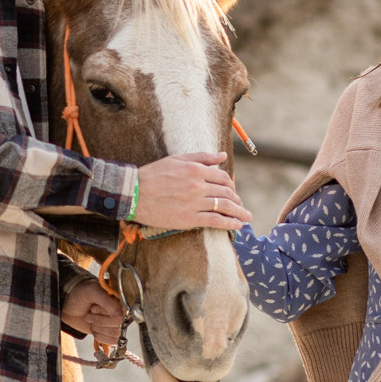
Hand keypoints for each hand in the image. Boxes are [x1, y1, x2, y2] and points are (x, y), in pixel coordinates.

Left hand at [62, 274, 128, 356]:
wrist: (67, 305)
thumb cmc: (80, 294)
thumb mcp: (92, 292)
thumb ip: (107, 302)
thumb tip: (120, 317)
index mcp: (118, 300)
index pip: (120, 314)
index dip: (105, 314)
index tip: (94, 307)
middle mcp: (118, 311)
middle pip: (117, 326)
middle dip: (99, 321)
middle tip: (90, 312)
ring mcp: (113, 322)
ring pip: (114, 335)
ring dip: (98, 328)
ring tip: (91, 318)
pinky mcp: (107, 332)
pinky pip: (111, 341)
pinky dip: (99, 336)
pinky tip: (93, 327)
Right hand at [134, 154, 251, 232]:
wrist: (134, 193)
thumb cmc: (153, 174)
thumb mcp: (177, 159)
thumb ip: (202, 157)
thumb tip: (222, 155)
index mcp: (196, 169)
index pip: (222, 176)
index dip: (230, 184)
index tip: (232, 191)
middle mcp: (198, 185)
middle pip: (226, 192)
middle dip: (237, 200)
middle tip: (241, 206)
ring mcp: (194, 203)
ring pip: (224, 207)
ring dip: (239, 213)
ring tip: (246, 217)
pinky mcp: (188, 219)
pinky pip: (215, 221)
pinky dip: (229, 223)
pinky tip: (236, 226)